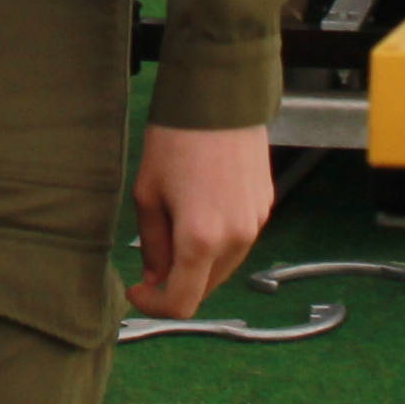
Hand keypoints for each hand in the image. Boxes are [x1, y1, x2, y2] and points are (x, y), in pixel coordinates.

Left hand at [126, 123, 273, 317]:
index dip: (156, 306)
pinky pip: (239, 240)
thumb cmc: (175, 139)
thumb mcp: (148, 192)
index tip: (139, 290)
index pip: (182, 303)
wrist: (219, 97)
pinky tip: (202, 209)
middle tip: (152, 259)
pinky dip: (218, 241)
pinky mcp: (265, 207)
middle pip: (205, 288)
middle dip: (176, 283)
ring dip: (199, 263)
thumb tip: (156, 275)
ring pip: (224, 266)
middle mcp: (236, 239)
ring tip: (177, 225)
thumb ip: (152, 244)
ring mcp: (255, 224)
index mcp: (201, 240)